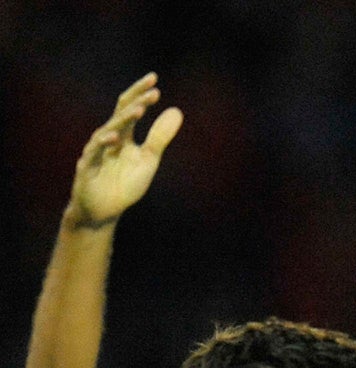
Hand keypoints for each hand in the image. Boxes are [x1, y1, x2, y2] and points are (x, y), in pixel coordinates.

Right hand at [70, 75, 182, 228]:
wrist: (104, 210)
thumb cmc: (124, 184)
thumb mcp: (148, 160)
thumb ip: (159, 137)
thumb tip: (177, 111)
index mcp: (123, 135)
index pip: (130, 108)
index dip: (141, 94)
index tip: (154, 79)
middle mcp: (108, 138)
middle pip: (120, 114)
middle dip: (136, 100)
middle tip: (152, 88)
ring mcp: (96, 151)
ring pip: (108, 130)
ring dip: (123, 120)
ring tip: (139, 109)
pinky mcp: (88, 168)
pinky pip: (95, 153)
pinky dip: (104, 144)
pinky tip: (115, 137)